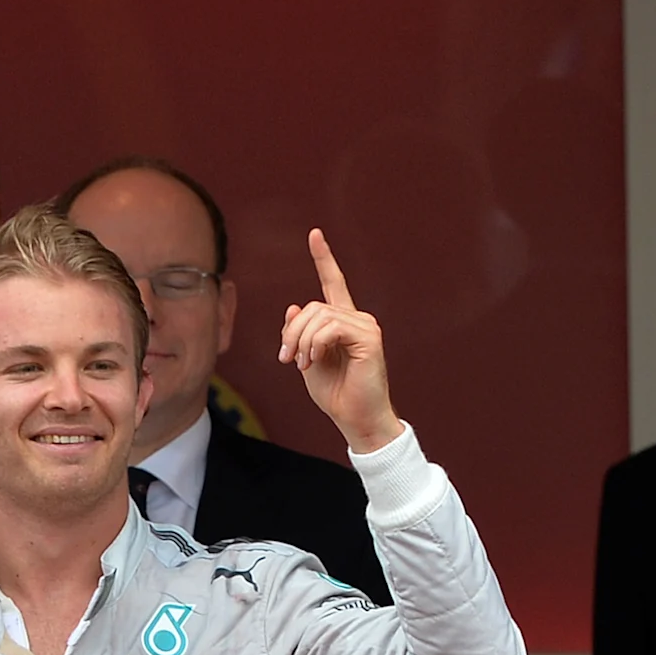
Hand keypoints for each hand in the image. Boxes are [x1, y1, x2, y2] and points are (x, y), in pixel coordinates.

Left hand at [278, 229, 402, 454]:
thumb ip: (300, 334)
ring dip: (301, 341)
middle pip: (313, 306)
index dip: (324, 258)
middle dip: (292, 332)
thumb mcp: (307, 361)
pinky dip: (315, 344)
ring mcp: (366, 326)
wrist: (356, 420)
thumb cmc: (336, 395)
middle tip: (287, 359)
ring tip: (302, 364)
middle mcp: (358, 318)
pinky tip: (314, 360)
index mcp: (343, 323)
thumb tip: (293, 306)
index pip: (333, 283)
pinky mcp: (369, 337)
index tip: (315, 234)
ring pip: (319, 315)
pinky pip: (331, 327)